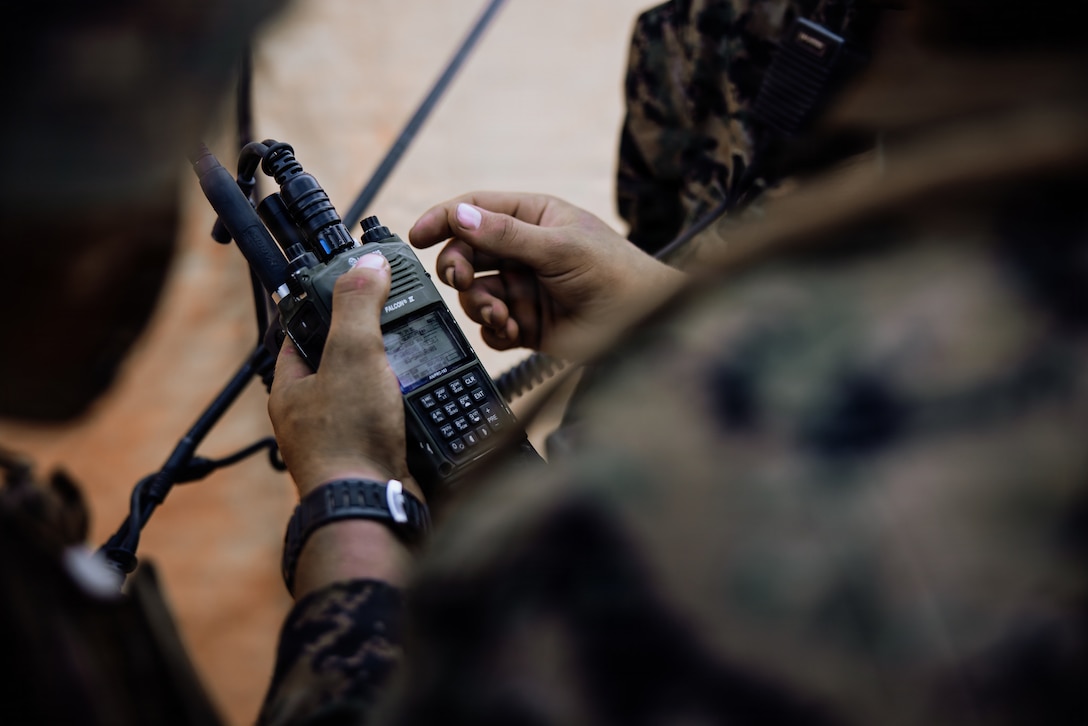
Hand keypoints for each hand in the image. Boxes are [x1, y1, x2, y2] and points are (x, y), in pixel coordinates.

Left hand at [268, 253, 421, 502]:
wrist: (373, 505)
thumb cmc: (347, 439)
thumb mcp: (353, 354)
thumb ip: (359, 304)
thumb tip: (368, 263)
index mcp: (293, 386)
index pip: (302, 331)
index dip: (325, 304)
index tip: (350, 285)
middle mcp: (313, 413)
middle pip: (341, 361)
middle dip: (369, 343)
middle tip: (394, 321)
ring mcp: (344, 436)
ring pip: (370, 392)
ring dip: (394, 376)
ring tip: (416, 356)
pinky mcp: (374, 455)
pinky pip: (392, 420)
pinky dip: (409, 406)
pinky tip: (427, 396)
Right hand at [409, 192, 685, 357]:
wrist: (644, 324)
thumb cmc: (614, 273)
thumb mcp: (559, 246)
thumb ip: (506, 235)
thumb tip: (460, 216)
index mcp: (532, 218)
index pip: (476, 210)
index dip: (444, 219)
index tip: (417, 235)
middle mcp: (523, 250)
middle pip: (467, 253)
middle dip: (458, 268)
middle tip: (460, 281)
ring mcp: (522, 287)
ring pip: (474, 293)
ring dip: (479, 304)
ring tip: (500, 315)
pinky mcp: (525, 323)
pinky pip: (490, 326)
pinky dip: (493, 330)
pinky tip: (511, 330)